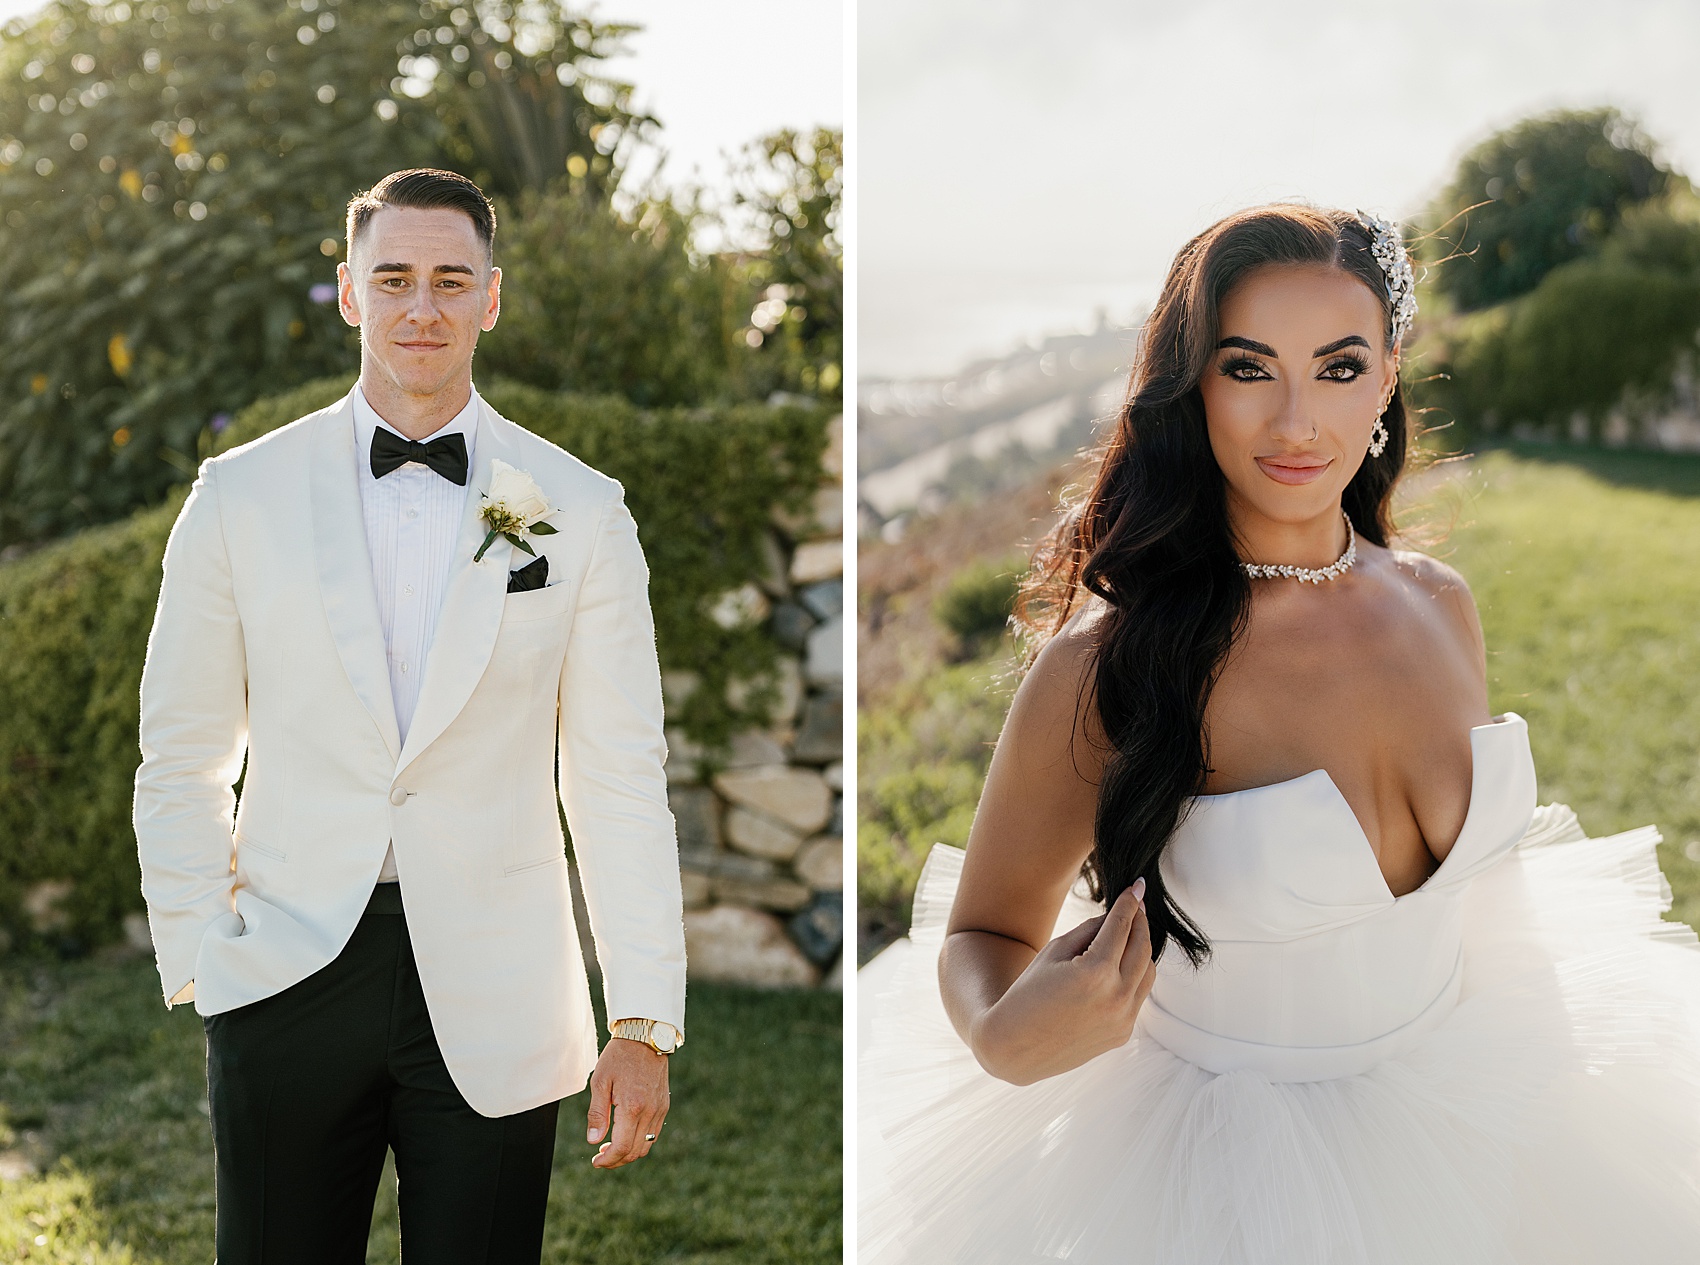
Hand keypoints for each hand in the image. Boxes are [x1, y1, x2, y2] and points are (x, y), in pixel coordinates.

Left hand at [586, 1036, 669, 1168]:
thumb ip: (597, 1114)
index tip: (595, 1162)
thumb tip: (594, 1141)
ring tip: (611, 1147)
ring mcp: (660, 1109)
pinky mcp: (664, 1105)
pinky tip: (626, 1134)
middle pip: (634, 1151)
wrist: (645, 1037)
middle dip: (616, 1160)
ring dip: (628, 1153)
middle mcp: (650, 1111)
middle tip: (601, 1157)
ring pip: (646, 1146)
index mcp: (632, 1107)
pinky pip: (653, 1134)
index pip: (621, 1147)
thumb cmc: (619, 1057)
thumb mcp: (600, 1082)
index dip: (607, 1160)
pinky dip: (640, 1141)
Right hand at [972, 879, 1154, 1084]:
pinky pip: (1138, 995)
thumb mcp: (1054, 952)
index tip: (1137, 886)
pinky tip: (1120, 965)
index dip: (1130, 903)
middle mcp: (1116, 997)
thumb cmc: (1028, 993)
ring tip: (1130, 933)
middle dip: (1141, 921)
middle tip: (1137, 905)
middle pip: (1142, 946)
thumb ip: (1090, 931)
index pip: (1121, 926)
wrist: (1016, 1047)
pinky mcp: (1123, 1033)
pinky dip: (1133, 976)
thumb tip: (1117, 916)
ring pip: (1148, 972)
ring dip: (1141, 948)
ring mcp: (1123, 1019)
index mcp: (1096, 972)